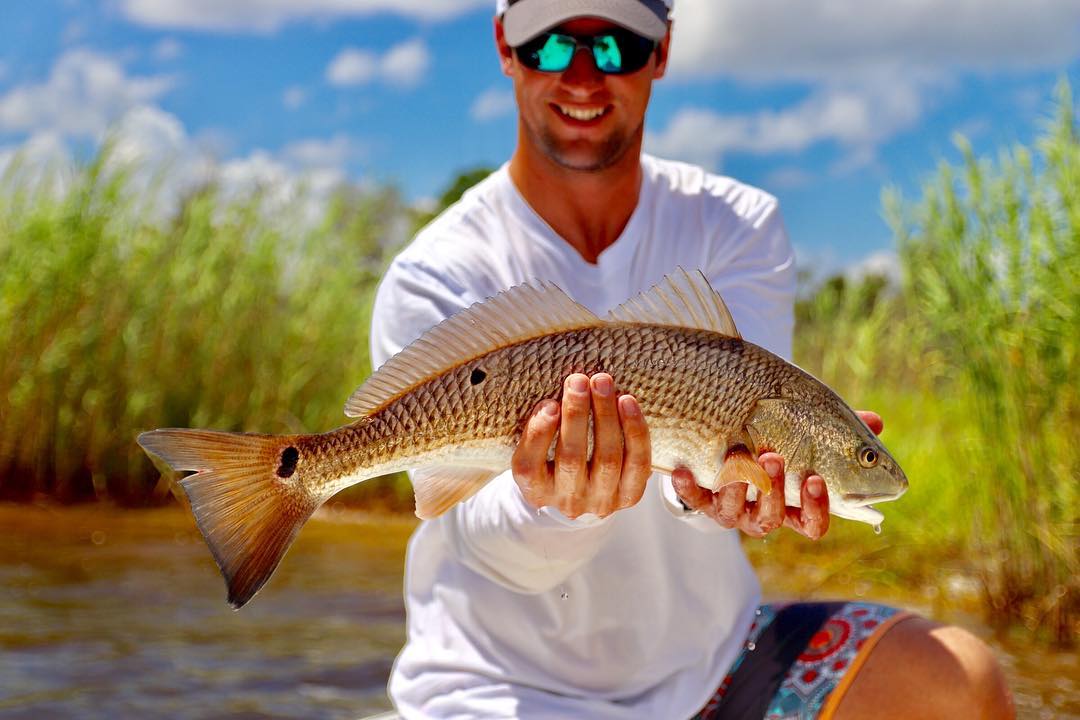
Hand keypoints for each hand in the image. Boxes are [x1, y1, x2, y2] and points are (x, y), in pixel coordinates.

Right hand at [512, 373, 650, 518]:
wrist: (588, 490)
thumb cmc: (557, 457)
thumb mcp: (538, 449)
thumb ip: (541, 425)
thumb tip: (564, 389)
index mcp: (535, 491)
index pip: (529, 467)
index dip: (539, 434)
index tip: (549, 404)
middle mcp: (568, 501)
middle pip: (571, 458)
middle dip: (576, 415)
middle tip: (579, 381)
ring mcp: (601, 501)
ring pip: (607, 458)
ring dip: (606, 415)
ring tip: (603, 383)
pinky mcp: (629, 496)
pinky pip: (637, 462)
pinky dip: (634, 430)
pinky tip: (627, 402)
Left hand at [672, 410, 883, 539]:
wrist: (725, 452)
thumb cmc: (776, 446)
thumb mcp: (806, 439)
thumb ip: (836, 434)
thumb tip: (875, 422)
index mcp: (791, 507)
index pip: (811, 524)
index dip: (815, 507)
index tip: (815, 478)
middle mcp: (762, 515)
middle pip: (770, 518)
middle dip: (772, 489)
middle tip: (773, 457)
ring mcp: (731, 511)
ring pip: (733, 512)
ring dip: (736, 483)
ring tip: (737, 452)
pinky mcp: (703, 501)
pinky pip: (694, 500)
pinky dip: (687, 488)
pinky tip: (682, 470)